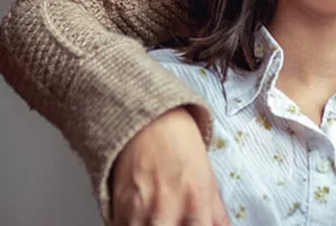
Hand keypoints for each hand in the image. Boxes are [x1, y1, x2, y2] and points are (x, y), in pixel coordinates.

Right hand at [110, 107, 227, 225]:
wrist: (149, 120)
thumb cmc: (179, 143)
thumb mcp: (208, 177)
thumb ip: (216, 212)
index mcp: (196, 202)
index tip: (191, 225)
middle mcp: (167, 208)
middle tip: (172, 221)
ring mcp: (140, 209)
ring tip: (156, 218)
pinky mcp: (118, 205)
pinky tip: (140, 219)